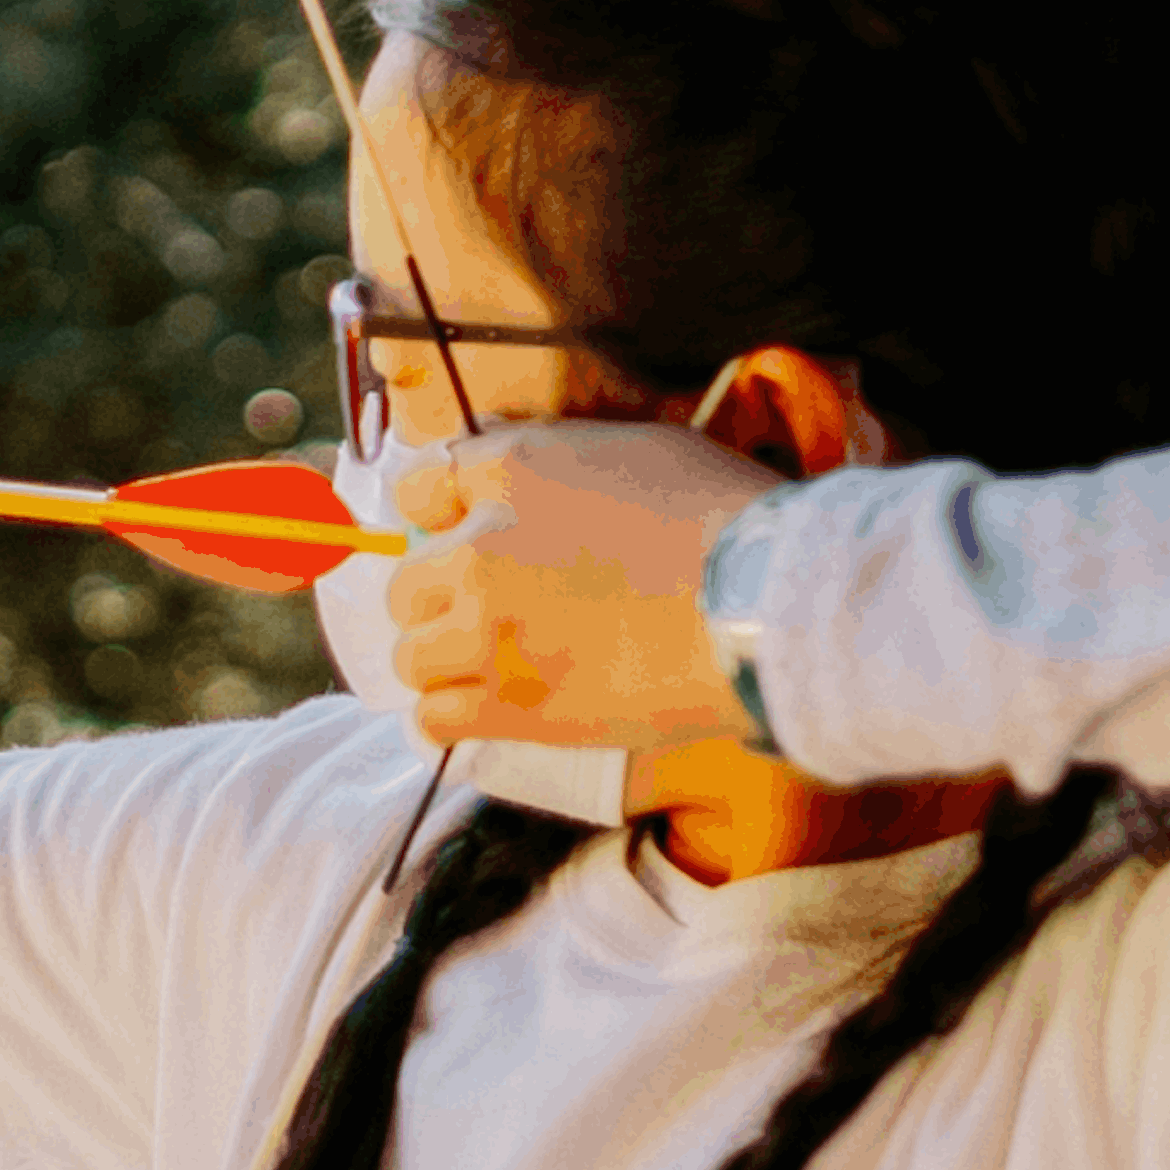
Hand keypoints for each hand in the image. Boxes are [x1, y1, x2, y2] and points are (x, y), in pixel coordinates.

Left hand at [380, 422, 786, 754]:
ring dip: (445, 661)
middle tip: (494, 612)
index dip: (438, 515)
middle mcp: (478, 548)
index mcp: (510, 471)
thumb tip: (524, 488)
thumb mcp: (635, 450)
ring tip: (497, 667)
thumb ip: (557, 467)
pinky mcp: (510, 706)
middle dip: (442, 597)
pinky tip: (488, 711)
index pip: (420, 487)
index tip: (459, 534)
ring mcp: (486, 632)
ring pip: (412, 657)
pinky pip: (434, 720)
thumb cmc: (724, 518)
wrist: (763, 606)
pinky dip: (452, 718)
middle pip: (407, 584)